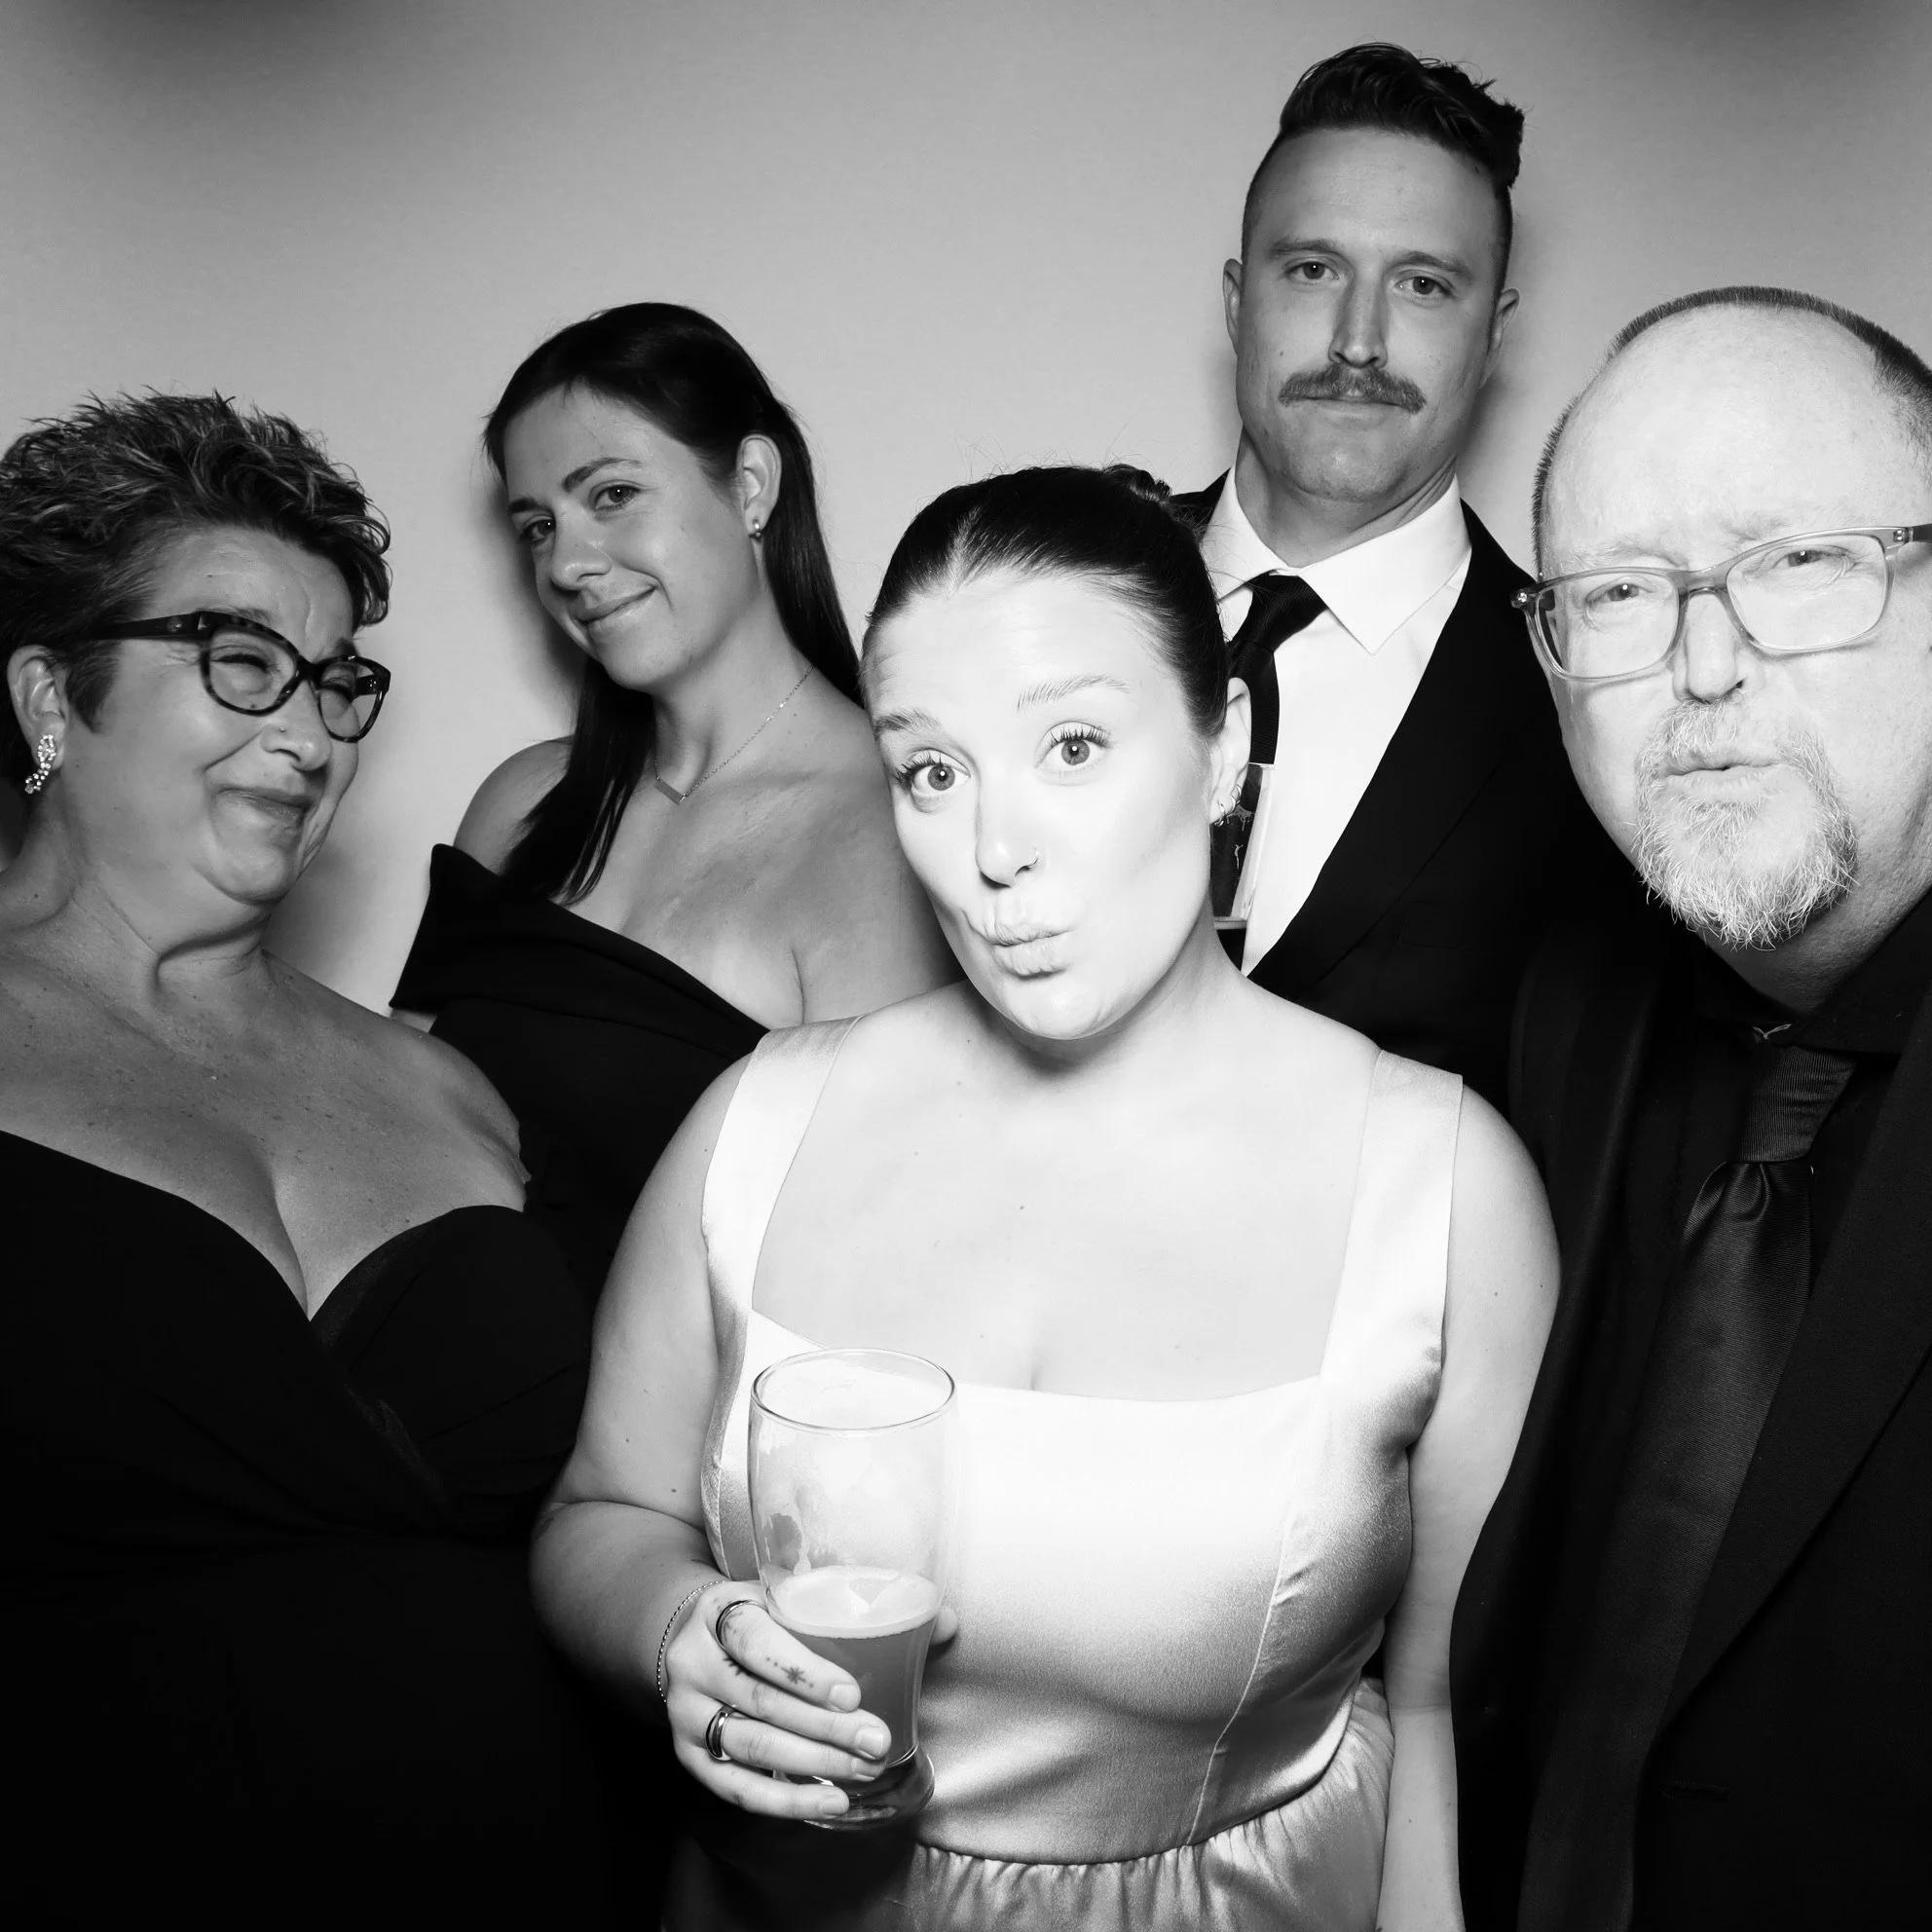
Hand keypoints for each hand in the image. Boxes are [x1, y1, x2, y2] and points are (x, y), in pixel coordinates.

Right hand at [663, 1582, 889, 1820]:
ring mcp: (686, 1715)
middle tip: (876, 1741)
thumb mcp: (777, 1597)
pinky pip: (739, 1788)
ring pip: (754, 1746)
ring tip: (865, 1769)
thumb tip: (918, 1626)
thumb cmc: (755, 1618)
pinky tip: (832, 1801)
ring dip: (816, 1763)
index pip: (755, 1642)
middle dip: (825, 1727)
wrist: (694, 1643)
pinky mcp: (691, 1758)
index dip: (804, 1672)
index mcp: (715, 1613)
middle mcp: (692, 1665)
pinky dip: (788, 1800)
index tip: (851, 1695)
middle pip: (762, 1701)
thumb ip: (827, 1611)